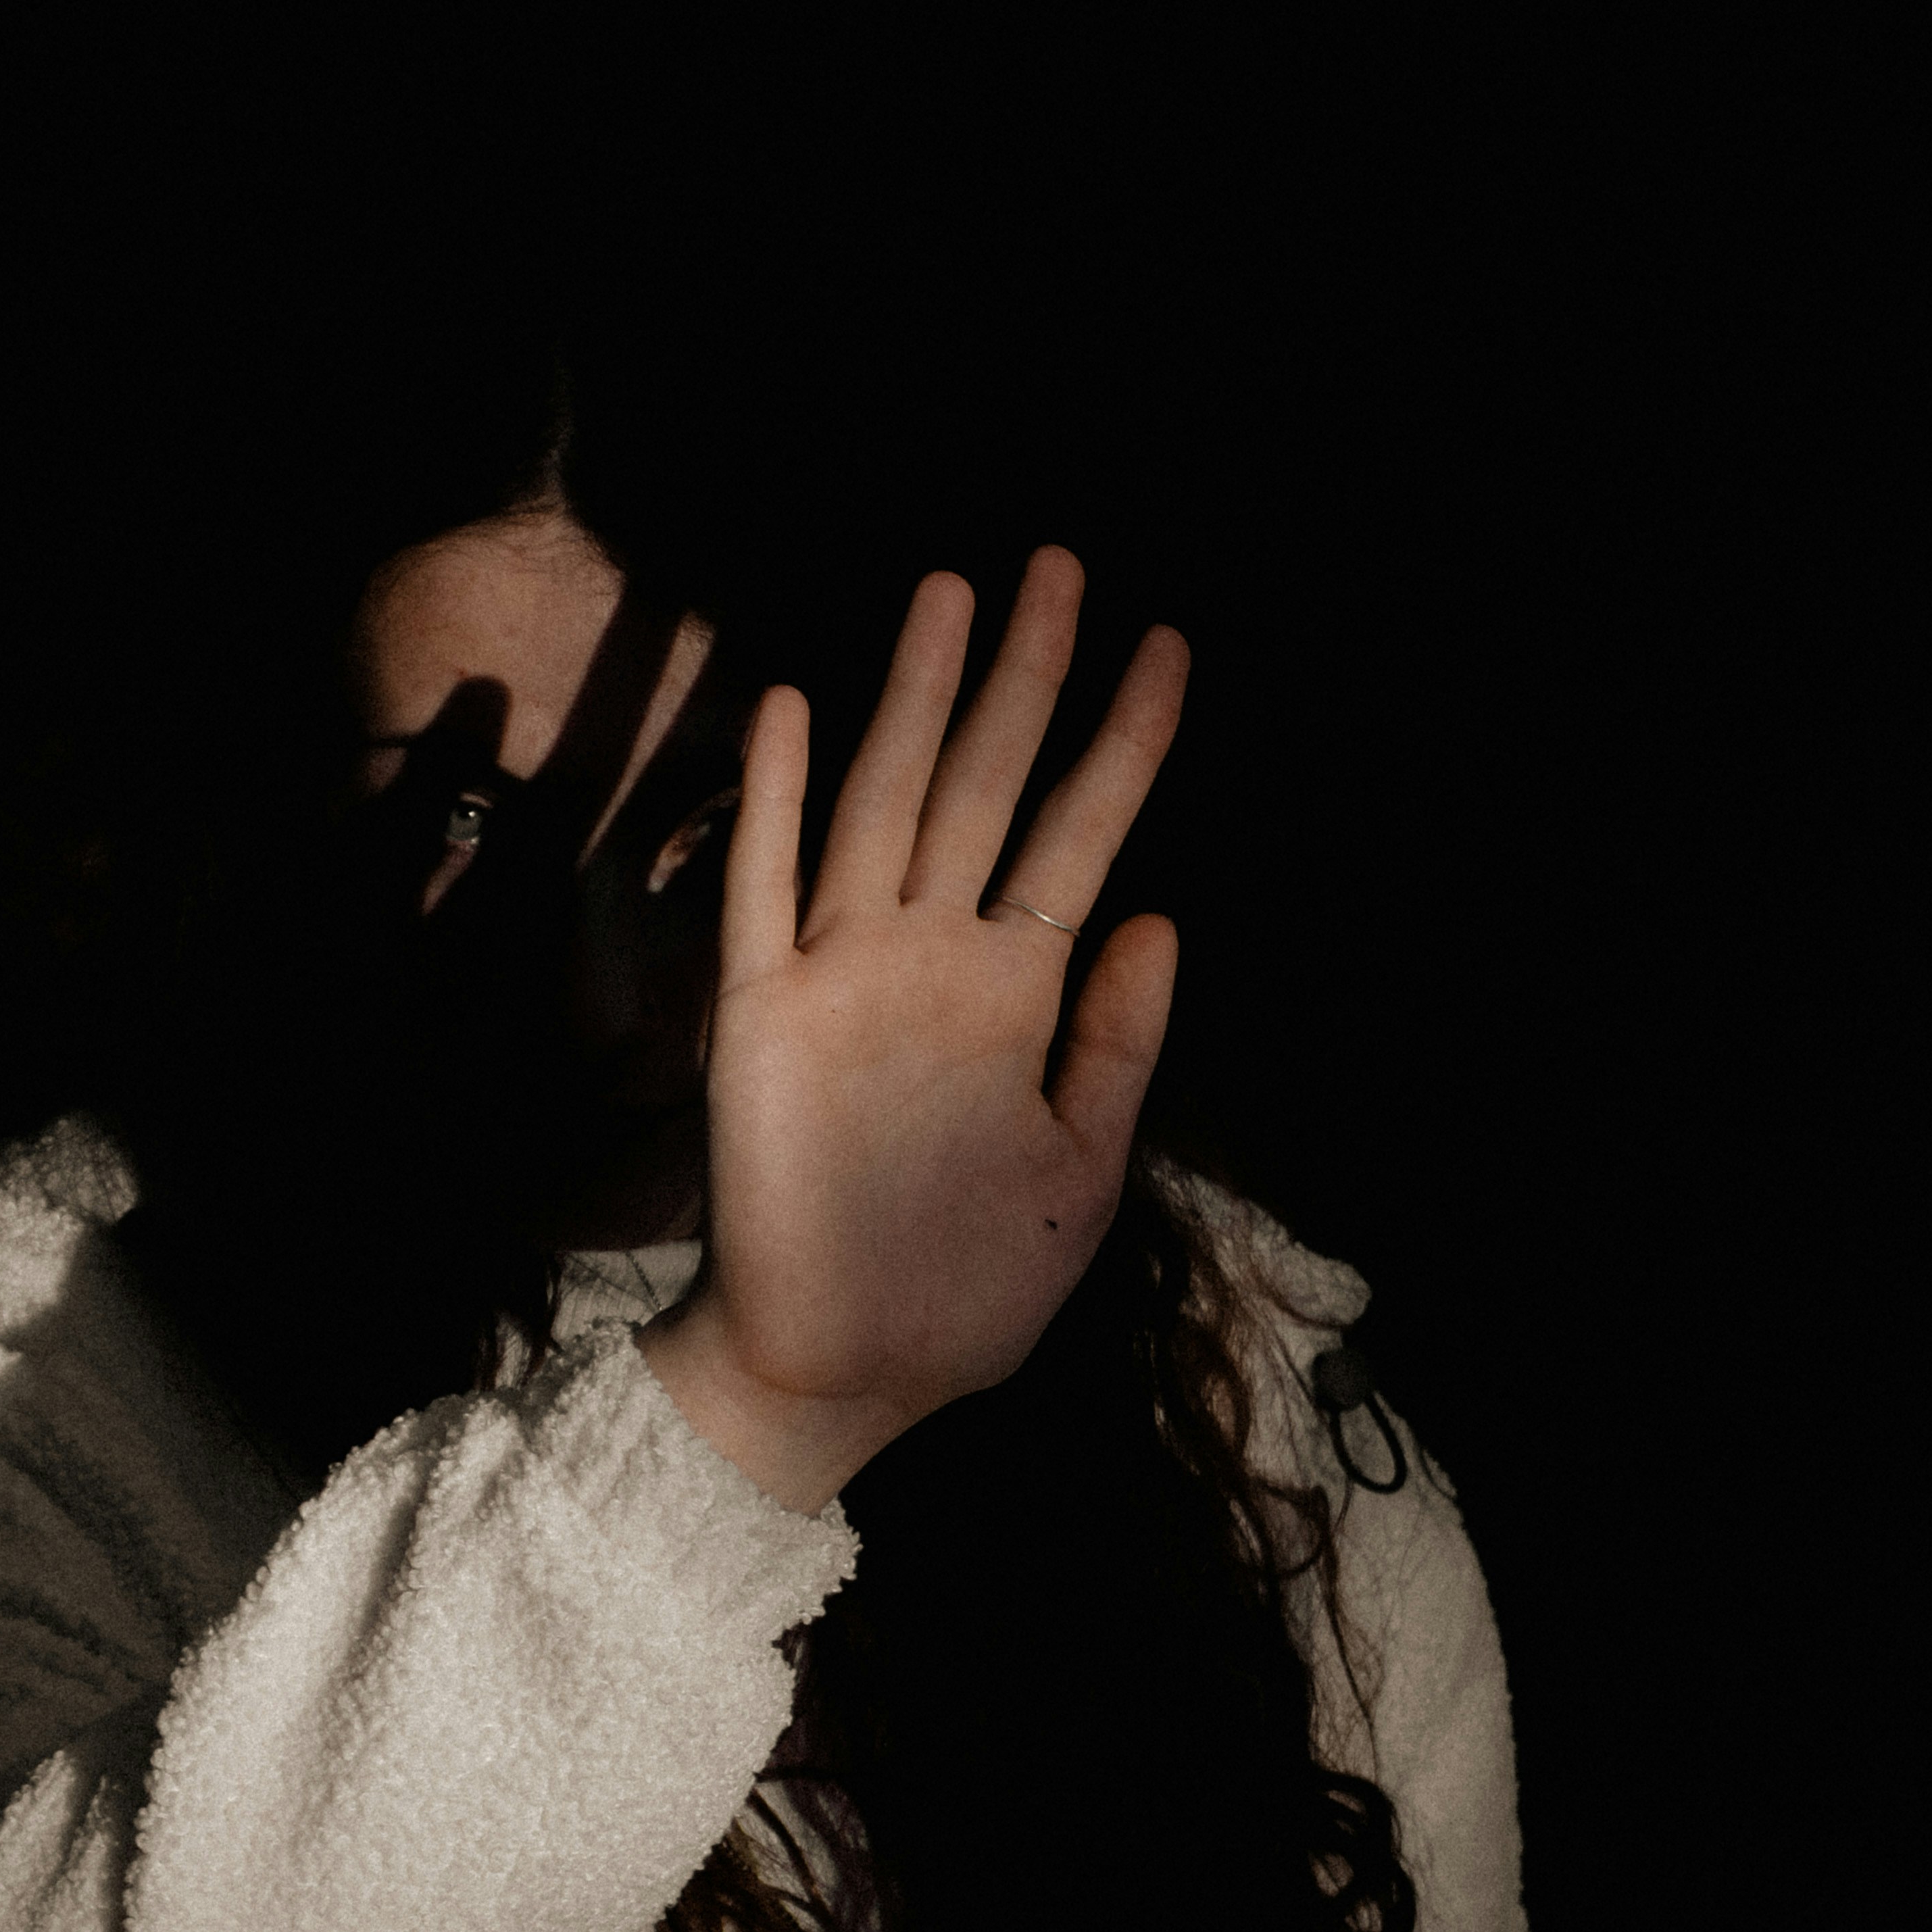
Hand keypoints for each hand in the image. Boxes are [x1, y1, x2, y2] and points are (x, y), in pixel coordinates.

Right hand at [638, 550, 1187, 1514]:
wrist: (846, 1369)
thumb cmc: (965, 1283)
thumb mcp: (1084, 1170)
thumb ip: (1119, 1043)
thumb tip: (1165, 911)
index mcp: (1015, 992)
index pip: (1083, 835)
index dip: (1127, 741)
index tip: (1171, 644)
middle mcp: (930, 957)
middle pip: (988, 785)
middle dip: (1029, 676)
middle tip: (1064, 562)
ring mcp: (841, 973)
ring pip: (884, 802)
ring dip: (916, 699)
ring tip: (953, 589)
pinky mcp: (759, 1014)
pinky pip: (764, 887)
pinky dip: (774, 798)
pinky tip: (793, 704)